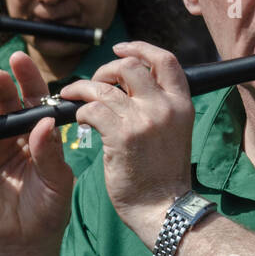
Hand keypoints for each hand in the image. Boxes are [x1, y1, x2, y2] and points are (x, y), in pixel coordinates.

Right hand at [0, 51, 73, 255]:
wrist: (23, 242)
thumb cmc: (48, 211)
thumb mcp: (57, 181)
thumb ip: (50, 153)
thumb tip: (45, 122)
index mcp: (40, 135)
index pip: (35, 100)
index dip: (28, 79)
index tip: (20, 60)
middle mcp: (14, 136)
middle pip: (5, 104)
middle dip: (0, 88)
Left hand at [60, 41, 194, 249]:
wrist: (163, 207)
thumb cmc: (164, 175)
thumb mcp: (174, 132)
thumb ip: (160, 107)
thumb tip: (135, 86)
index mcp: (182, 104)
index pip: (164, 60)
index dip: (139, 48)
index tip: (120, 49)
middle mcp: (166, 107)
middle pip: (130, 66)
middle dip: (106, 69)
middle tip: (95, 84)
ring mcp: (144, 120)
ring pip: (105, 86)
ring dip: (82, 88)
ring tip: (72, 97)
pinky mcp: (122, 136)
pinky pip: (92, 109)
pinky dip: (80, 111)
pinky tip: (80, 122)